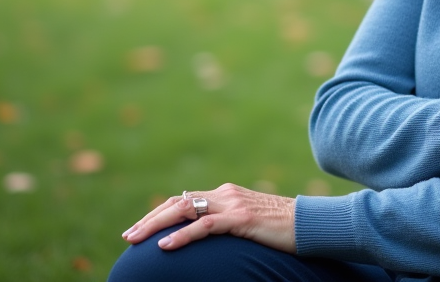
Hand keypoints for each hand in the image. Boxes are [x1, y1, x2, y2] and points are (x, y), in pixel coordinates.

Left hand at [121, 183, 295, 253]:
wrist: (311, 223)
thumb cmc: (282, 228)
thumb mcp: (249, 223)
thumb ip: (228, 222)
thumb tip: (207, 234)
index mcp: (227, 194)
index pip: (184, 199)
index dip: (158, 213)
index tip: (139, 229)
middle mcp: (226, 194)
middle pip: (178, 202)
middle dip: (150, 219)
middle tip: (128, 236)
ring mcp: (233, 204)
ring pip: (185, 209)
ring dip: (156, 225)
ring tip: (136, 240)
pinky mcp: (242, 218)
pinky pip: (205, 226)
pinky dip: (182, 235)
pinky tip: (166, 246)